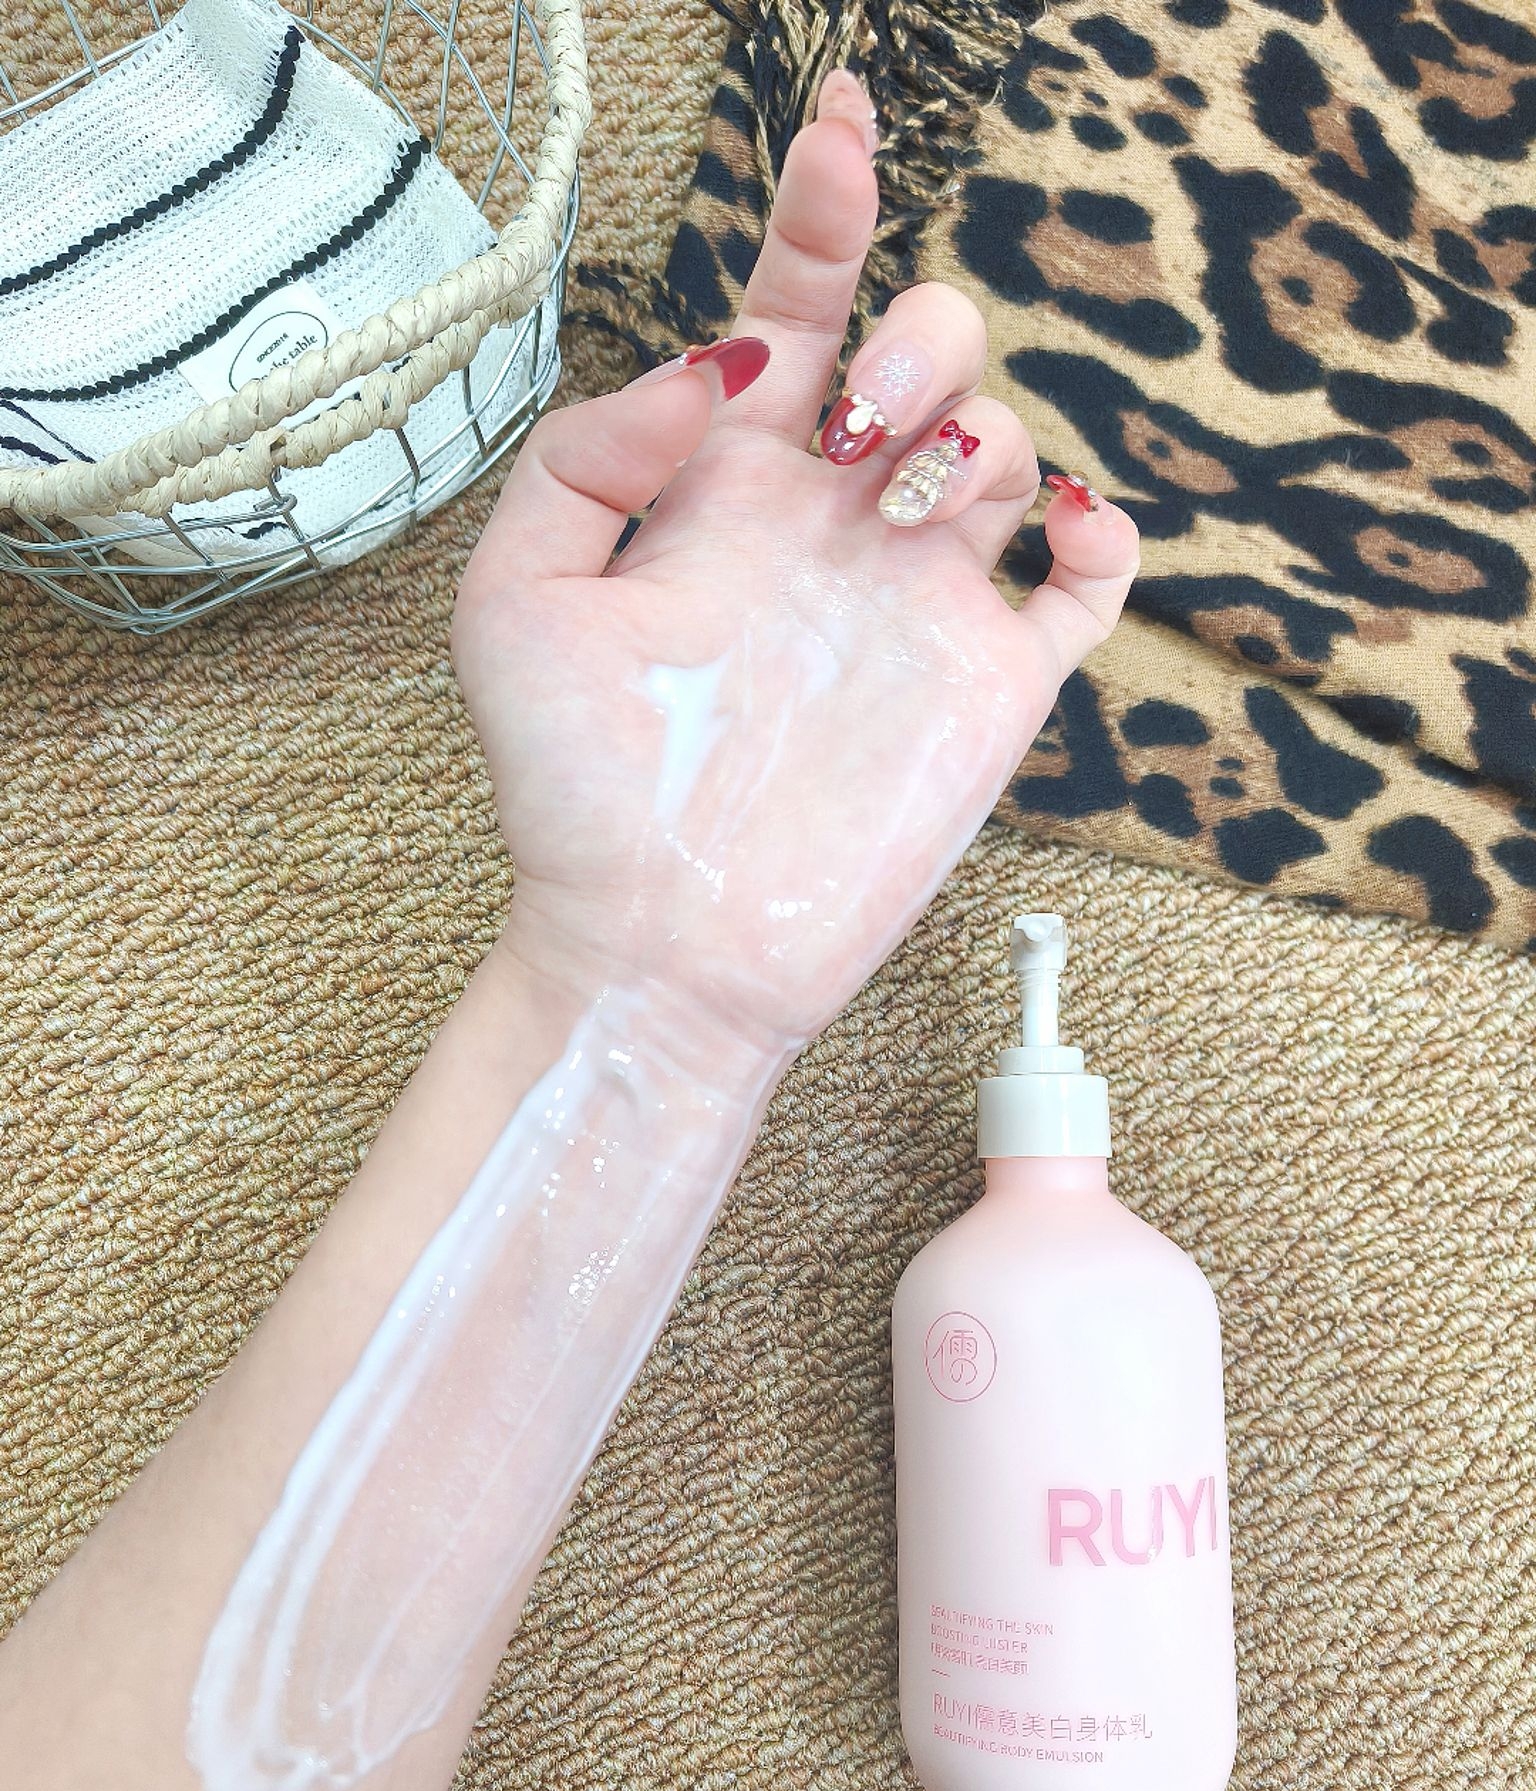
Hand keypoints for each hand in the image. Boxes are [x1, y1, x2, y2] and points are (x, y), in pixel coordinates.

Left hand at [452, 71, 1138, 1051]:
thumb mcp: (515, 601)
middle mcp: (835, 529)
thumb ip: (588, 455)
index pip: (795, 311)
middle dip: (922, 338)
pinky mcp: (990, 687)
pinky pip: (1090, 581)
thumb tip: (718, 366)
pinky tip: (1062, 534)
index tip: (839, 120)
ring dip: (980, 434)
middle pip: (931, 356)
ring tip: (904, 504)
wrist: (662, 946)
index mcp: (732, 490)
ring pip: (1012, 446)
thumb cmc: (578, 794)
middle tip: (860, 427)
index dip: (822, 209)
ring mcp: (920, 605)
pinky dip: (1104, 535)